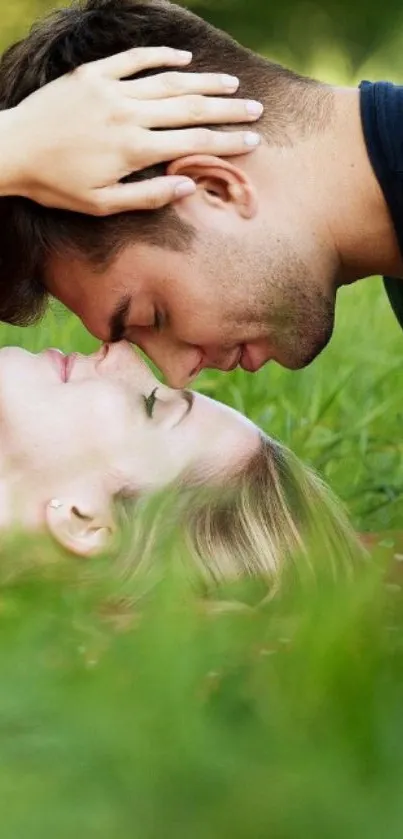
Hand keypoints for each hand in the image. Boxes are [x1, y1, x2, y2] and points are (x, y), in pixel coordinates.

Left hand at [2, 46, 262, 213]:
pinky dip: (161, 57)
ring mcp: (111, 90)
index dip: (227, 141)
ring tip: (231, 84)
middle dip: (227, 109)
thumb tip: (188, 186)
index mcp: (134, 149)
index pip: (193, 143)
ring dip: (204, 82)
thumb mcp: (103, 204)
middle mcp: (129, 114)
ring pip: (168, 81)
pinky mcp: (93, 74)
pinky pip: (134, 59)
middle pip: (190, 108)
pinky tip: (184, 59)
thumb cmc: (57, 185)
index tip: (253, 139)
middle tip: (255, 108)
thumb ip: (148, 196)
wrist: (12, 151)